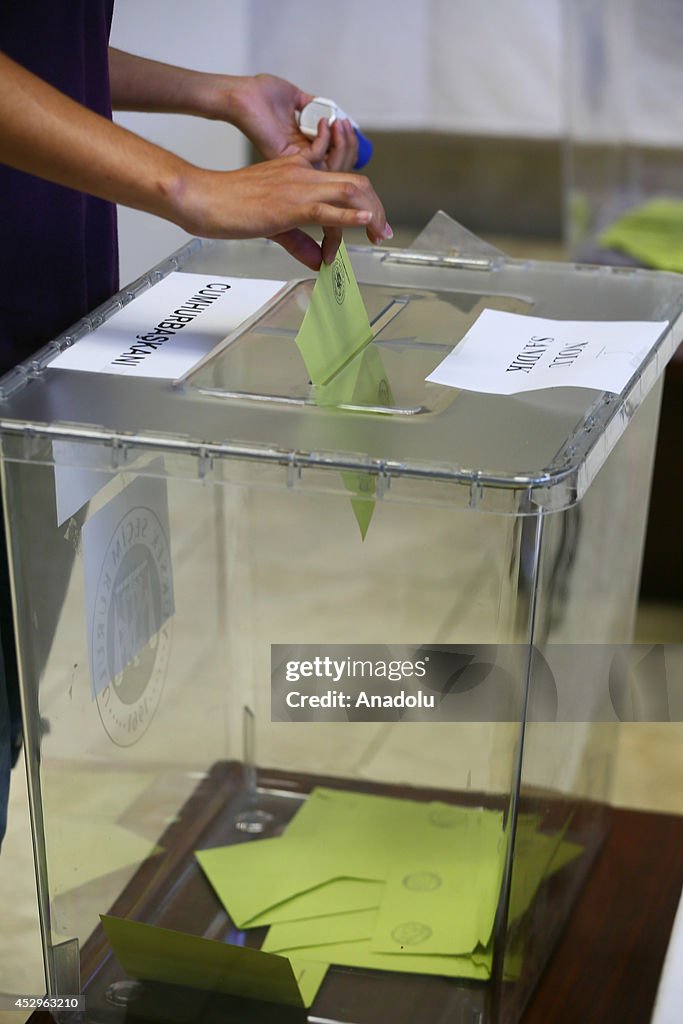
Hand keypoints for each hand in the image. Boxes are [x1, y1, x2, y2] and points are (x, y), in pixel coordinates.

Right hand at [174, 154, 391, 269]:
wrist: (205, 197)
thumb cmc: (229, 205)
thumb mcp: (273, 225)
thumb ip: (299, 242)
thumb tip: (318, 262)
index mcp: (299, 171)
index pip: (341, 181)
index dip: (358, 205)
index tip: (364, 229)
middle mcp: (304, 173)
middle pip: (356, 182)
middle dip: (376, 207)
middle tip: (383, 233)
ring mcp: (299, 186)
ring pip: (350, 190)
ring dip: (371, 212)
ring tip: (379, 233)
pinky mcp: (291, 204)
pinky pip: (328, 208)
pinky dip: (351, 215)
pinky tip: (365, 222)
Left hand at [224, 73, 357, 171]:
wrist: (243, 94)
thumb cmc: (262, 94)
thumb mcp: (295, 98)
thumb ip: (313, 105)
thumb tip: (331, 110)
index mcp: (302, 146)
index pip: (334, 157)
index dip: (348, 145)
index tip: (348, 125)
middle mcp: (300, 158)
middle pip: (338, 167)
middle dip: (350, 147)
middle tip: (346, 125)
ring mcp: (294, 162)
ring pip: (331, 167)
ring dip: (342, 144)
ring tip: (338, 123)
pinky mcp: (287, 158)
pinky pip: (316, 157)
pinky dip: (325, 139)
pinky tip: (322, 122)